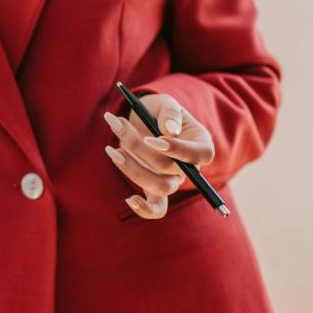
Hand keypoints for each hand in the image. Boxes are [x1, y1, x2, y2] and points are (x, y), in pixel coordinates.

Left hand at [104, 93, 214, 218]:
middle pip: (171, 169)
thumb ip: (169, 112)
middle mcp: (188, 166)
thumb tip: (171, 131)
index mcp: (199, 143)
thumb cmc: (156, 110)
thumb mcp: (163, 102)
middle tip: (119, 125)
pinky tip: (130, 199)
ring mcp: (171, 180)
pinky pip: (157, 209)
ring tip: (112, 149)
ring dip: (133, 169)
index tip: (152, 139)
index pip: (200, 154)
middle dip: (140, 148)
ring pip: (160, 187)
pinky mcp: (154, 190)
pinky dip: (144, 209)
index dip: (177, 150)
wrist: (140, 120)